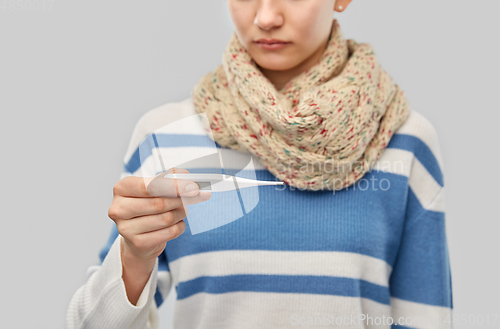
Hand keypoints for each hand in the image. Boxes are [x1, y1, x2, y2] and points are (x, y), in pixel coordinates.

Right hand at [107, 167, 210, 304]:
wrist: (137, 236)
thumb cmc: (147, 205)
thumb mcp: (153, 188)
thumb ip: (168, 179)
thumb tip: (186, 175)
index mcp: (121, 188)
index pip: (149, 186)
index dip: (174, 186)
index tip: (193, 186)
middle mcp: (119, 209)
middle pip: (159, 203)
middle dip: (181, 199)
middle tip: (196, 195)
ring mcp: (126, 229)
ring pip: (167, 218)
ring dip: (181, 213)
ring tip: (182, 210)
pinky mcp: (138, 243)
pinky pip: (170, 232)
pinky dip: (179, 226)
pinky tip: (177, 223)